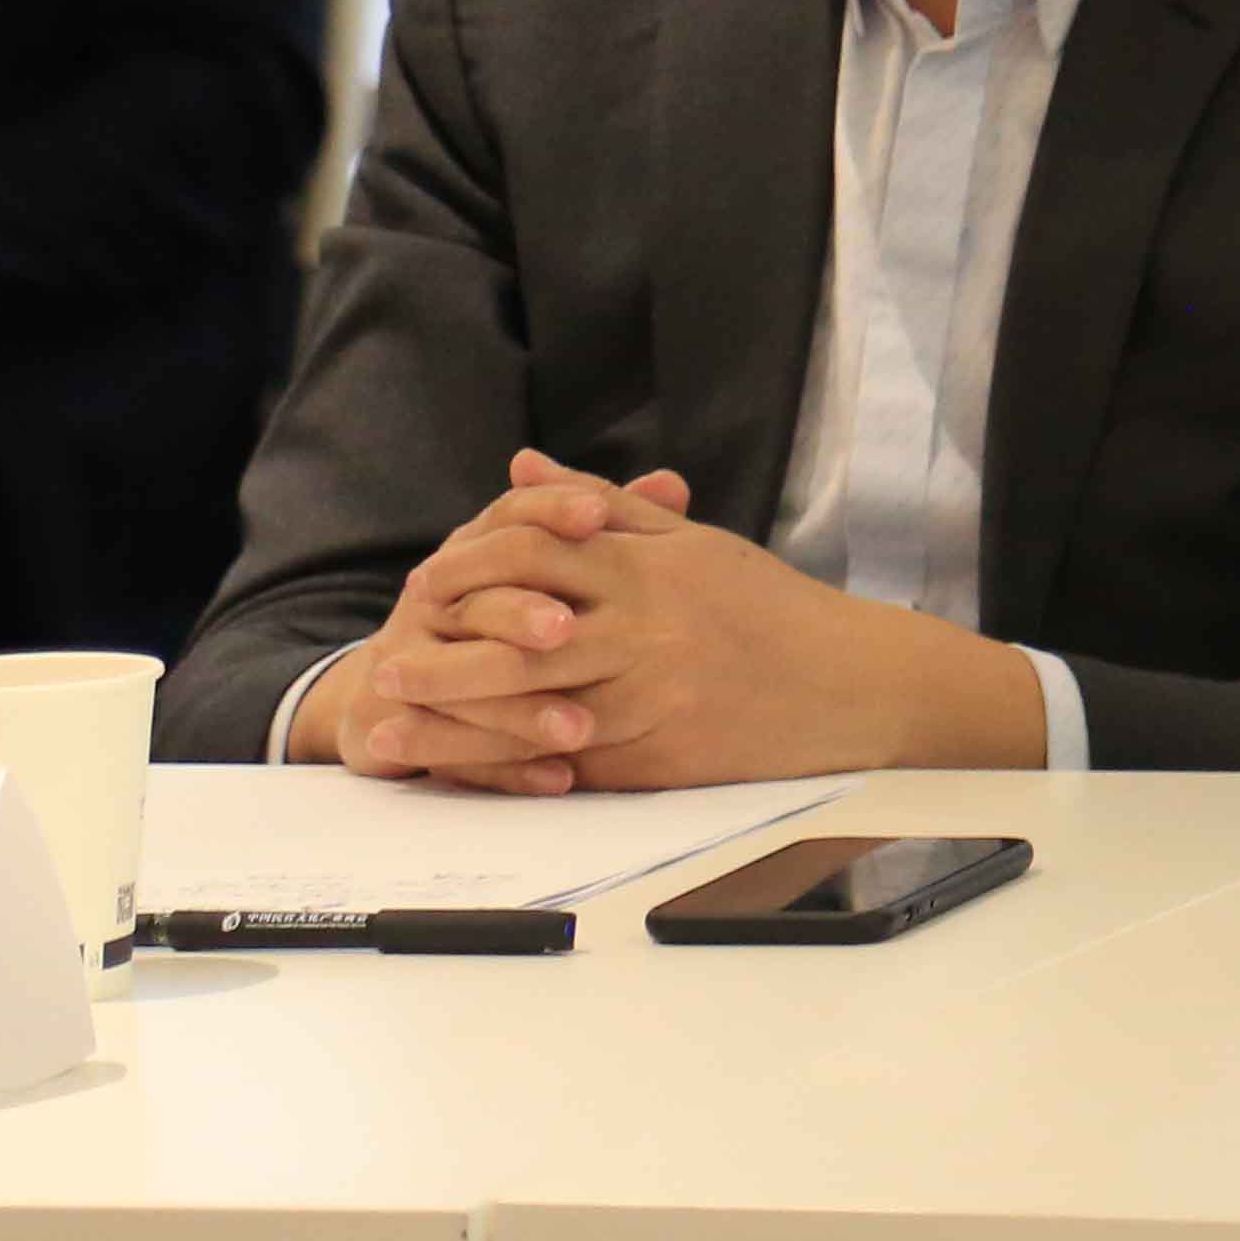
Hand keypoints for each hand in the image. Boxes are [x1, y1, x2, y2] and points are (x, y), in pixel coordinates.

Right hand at [304, 456, 687, 788]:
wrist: (394, 688)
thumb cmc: (505, 615)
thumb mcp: (557, 568)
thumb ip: (616, 529)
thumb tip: (674, 484)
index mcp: (477, 550)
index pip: (508, 517)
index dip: (549, 508)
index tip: (597, 514)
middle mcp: (437, 599)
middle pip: (477, 601)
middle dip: (520, 615)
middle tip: (568, 630)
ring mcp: (407, 663)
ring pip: (461, 683)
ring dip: (521, 710)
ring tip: (581, 730)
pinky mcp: (395, 726)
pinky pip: (448, 750)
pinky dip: (506, 769)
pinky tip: (562, 779)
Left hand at [309, 450, 1041, 785]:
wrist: (855, 684)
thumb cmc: (773, 612)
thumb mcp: (693, 544)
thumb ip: (606, 504)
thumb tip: (522, 469)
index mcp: (648, 564)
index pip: (533, 549)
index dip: (466, 566)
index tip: (424, 585)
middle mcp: (642, 624)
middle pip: (514, 632)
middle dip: (440, 652)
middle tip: (384, 667)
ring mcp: (648, 692)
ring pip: (527, 704)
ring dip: (451, 719)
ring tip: (392, 729)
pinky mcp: (657, 753)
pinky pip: (564, 762)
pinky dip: (505, 768)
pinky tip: (465, 772)